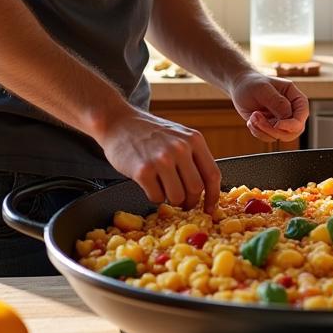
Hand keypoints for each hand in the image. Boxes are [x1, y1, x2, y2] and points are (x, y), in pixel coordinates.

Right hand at [98, 106, 220, 213]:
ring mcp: (162, 159)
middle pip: (196, 189)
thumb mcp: (179, 136)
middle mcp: (180, 148)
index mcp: (194, 140)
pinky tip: (150, 184)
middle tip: (183, 203)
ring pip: (177, 197)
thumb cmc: (150, 132)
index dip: (213, 196)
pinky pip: (157, 197)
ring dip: (171, 200)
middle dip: (190, 202)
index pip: (213, 174)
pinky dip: (155, 197)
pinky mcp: (143, 171)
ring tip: (163, 189)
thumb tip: (206, 189)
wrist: (119, 123)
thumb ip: (193, 157)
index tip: (209, 209)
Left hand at [229, 70, 309, 143]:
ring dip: (263, 130)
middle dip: (275, 130)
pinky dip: (257, 131)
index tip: (277, 125)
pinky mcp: (271, 126)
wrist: (240, 87)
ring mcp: (281, 119)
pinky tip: (251, 119)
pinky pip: (268, 137)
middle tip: (258, 121)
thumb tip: (288, 117)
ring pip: (281, 136)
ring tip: (253, 116)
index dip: (293, 124)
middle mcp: (291, 109)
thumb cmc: (252, 83)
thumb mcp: (263, 89)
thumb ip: (277, 102)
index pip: (303, 113)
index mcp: (294, 97)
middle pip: (295, 130)